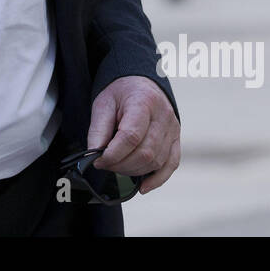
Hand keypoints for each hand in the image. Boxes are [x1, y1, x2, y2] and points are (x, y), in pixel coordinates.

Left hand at [87, 75, 179, 193]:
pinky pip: (171, 165)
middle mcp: (163, 116)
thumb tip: (93, 155)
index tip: (98, 160)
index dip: (113, 154)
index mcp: (143, 102)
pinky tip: (143, 186)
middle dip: (121, 165)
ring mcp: (173, 129)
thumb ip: (98, 129)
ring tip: (117, 166)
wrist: (142, 84)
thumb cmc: (122, 93)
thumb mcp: (103, 103)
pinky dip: (157, 179)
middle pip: (145, 152)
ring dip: (134, 171)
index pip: (131, 136)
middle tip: (105, 164)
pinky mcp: (176, 140)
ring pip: (157, 161)